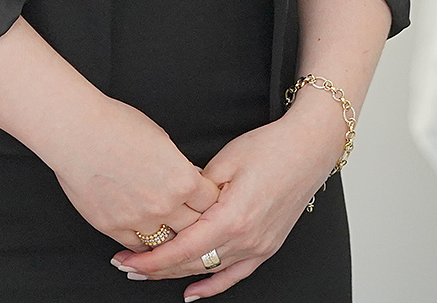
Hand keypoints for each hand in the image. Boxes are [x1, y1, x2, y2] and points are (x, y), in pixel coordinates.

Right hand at [43, 92, 221, 251]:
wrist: (78, 132)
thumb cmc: (118, 126)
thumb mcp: (163, 140)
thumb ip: (178, 166)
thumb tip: (188, 180)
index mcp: (182, 179)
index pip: (210, 202)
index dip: (207, 199)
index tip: (203, 199)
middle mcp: (165, 205)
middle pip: (192, 227)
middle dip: (193, 221)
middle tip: (188, 217)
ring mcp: (138, 220)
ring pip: (166, 242)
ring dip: (168, 235)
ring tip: (166, 226)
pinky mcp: (113, 227)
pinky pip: (136, 245)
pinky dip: (142, 241)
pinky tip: (143, 231)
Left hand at [108, 86, 347, 297]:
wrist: (310, 148)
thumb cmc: (270, 147)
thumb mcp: (224, 161)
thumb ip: (196, 191)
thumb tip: (172, 206)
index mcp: (232, 217)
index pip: (183, 249)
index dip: (151, 259)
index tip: (126, 260)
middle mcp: (247, 239)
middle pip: (192, 264)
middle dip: (156, 268)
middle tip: (126, 266)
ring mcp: (260, 246)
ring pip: (209, 270)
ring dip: (177, 274)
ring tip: (148, 274)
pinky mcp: (267, 246)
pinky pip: (235, 275)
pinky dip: (213, 286)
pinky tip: (192, 292)